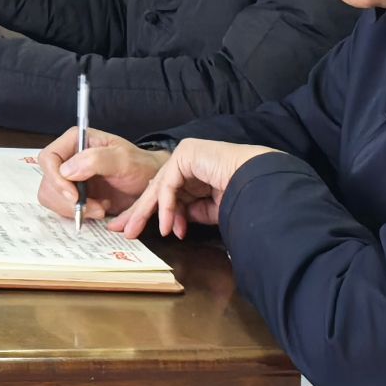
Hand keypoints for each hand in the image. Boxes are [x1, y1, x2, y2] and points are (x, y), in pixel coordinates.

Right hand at [35, 128, 167, 223]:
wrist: (150, 183)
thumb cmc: (140, 166)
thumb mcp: (123, 159)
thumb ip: (95, 160)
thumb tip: (66, 171)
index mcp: (74, 141)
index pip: (48, 158)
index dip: (55, 178)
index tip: (74, 195)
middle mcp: (67, 158)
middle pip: (47, 181)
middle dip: (67, 199)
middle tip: (94, 208)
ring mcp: (69, 177)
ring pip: (51, 196)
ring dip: (72, 209)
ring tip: (99, 209)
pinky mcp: (74, 194)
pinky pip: (61, 207)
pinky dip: (77, 213)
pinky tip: (98, 209)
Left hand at [113, 139, 275, 240]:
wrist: (263, 186)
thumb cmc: (243, 198)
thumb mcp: (209, 211)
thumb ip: (189, 213)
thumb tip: (172, 224)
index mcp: (193, 176)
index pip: (166, 195)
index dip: (151, 214)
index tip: (137, 231)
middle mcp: (187, 164)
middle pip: (156, 190)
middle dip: (139, 212)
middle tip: (123, 229)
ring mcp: (185, 156)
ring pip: (159, 187)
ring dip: (148, 212)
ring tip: (136, 231)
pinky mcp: (186, 154)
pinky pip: (170, 184)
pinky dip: (166, 206)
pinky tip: (166, 225)